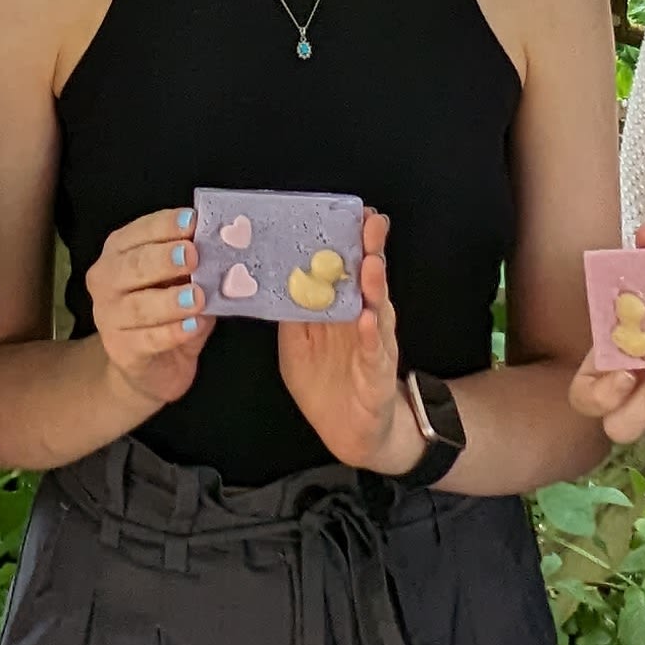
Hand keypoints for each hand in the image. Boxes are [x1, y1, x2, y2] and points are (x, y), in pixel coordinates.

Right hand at [84, 203, 211, 412]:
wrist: (150, 366)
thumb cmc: (168, 312)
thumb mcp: (182, 281)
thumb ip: (196, 265)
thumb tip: (224, 248)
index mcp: (119, 252)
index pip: (139, 232)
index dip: (165, 225)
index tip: (193, 221)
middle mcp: (107, 280)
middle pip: (133, 266)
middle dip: (164, 259)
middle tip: (193, 256)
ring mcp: (109, 318)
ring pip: (139, 306)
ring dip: (170, 300)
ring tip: (198, 297)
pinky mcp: (122, 351)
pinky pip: (147, 340)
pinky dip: (173, 332)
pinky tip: (193, 326)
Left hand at [276, 209, 423, 474]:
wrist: (350, 432)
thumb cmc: (326, 383)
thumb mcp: (297, 344)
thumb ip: (290, 312)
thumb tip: (268, 277)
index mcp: (340, 310)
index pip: (343, 268)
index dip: (347, 241)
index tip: (349, 212)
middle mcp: (362, 320)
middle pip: (366, 280)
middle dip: (369, 250)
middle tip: (370, 221)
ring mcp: (373, 346)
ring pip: (376, 310)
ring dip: (374, 286)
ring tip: (371, 262)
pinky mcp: (376, 374)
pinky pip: (373, 351)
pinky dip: (371, 335)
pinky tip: (368, 318)